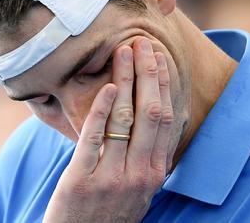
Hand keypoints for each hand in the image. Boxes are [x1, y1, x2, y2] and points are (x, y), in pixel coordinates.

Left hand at [43, 37, 173, 222]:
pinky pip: (95, 137)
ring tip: (123, 52)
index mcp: (155, 173)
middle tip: (142, 43)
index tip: (159, 58)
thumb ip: (146, 159)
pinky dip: (103, 108)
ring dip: (126, 80)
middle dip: (148, 73)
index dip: (164, 85)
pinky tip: (109, 87)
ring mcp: (113, 178)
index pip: (167, 119)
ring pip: (125, 118)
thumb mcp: (138, 189)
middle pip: (151, 112)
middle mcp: (140, 174)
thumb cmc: (109, 214)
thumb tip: (152, 121)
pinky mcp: (82, 180)